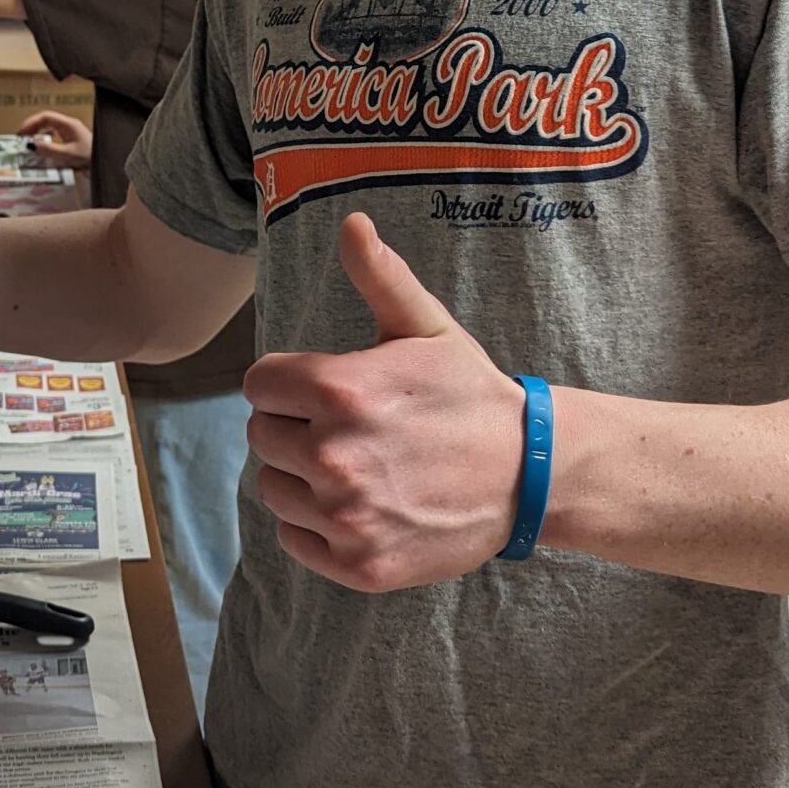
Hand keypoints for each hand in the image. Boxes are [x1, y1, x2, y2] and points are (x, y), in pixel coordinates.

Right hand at [17, 112, 92, 170]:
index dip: (31, 122)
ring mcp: (69, 131)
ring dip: (37, 132)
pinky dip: (44, 138)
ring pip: (49, 126)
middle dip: (32, 127)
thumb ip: (49, 150)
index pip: (46, 116)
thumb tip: (31, 145)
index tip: (21, 132)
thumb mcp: (68, 154)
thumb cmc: (89, 157)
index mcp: (68, 124)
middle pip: (46, 120)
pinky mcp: (70, 138)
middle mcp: (68, 125)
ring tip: (28, 141)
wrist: (103, 164)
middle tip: (21, 138)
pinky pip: (54, 134)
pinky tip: (41, 145)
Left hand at [244, 212, 525, 591]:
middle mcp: (335, 456)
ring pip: (273, 489)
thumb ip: (380, 276)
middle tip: (345, 427)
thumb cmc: (471, 395)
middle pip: (261, 436)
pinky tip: (358, 503)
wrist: (529, 473)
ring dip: (299, 477)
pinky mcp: (358, 564)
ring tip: (353, 465)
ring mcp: (346, 516)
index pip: (259, 384)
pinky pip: (293, 539)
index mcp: (341, 390)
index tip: (322, 389)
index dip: (288, 382)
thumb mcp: (428, 327)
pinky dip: (314, 526)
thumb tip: (351, 223)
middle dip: (292, 426)